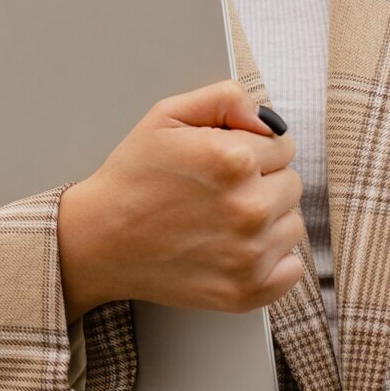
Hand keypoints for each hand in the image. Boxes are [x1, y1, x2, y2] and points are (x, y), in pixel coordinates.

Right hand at [57, 80, 305, 322]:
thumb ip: (225, 98)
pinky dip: (272, 262)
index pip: (283, 144)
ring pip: (291, 225)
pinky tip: (236, 251)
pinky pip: (291, 271)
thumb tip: (268, 117)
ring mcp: (250, 254)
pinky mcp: (246, 291)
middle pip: (291, 184)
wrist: (98, 241)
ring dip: (267, 222)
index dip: (253, 149)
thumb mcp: (167, 116)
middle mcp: (248, 207)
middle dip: (262, 183)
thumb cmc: (132, 178)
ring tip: (221, 222)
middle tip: (217, 194)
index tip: (222, 163)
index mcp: (234, 159)